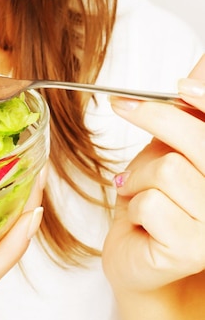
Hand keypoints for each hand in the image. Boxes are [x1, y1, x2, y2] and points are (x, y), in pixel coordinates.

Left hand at [102, 56, 204, 292]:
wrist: (137, 254)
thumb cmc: (156, 200)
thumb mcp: (170, 147)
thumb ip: (189, 113)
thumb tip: (202, 65)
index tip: (181, 85)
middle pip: (197, 139)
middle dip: (155, 117)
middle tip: (122, 106)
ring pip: (168, 169)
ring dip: (138, 175)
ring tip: (136, 189)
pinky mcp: (194, 249)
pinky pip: (150, 202)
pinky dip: (134, 203)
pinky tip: (141, 219)